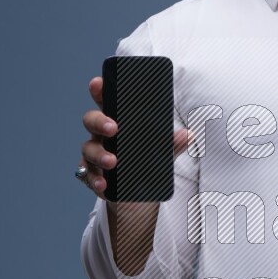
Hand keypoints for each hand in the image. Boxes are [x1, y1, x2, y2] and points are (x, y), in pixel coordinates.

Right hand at [79, 76, 189, 199]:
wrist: (136, 195)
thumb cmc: (144, 164)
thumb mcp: (160, 153)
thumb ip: (172, 144)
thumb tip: (189, 135)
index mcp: (117, 123)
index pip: (106, 102)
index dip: (99, 91)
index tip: (98, 83)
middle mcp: (101, 136)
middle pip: (91, 121)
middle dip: (99, 121)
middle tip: (113, 128)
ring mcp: (94, 155)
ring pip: (88, 149)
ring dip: (99, 154)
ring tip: (112, 161)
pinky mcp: (93, 176)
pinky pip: (88, 175)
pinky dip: (95, 179)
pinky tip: (103, 183)